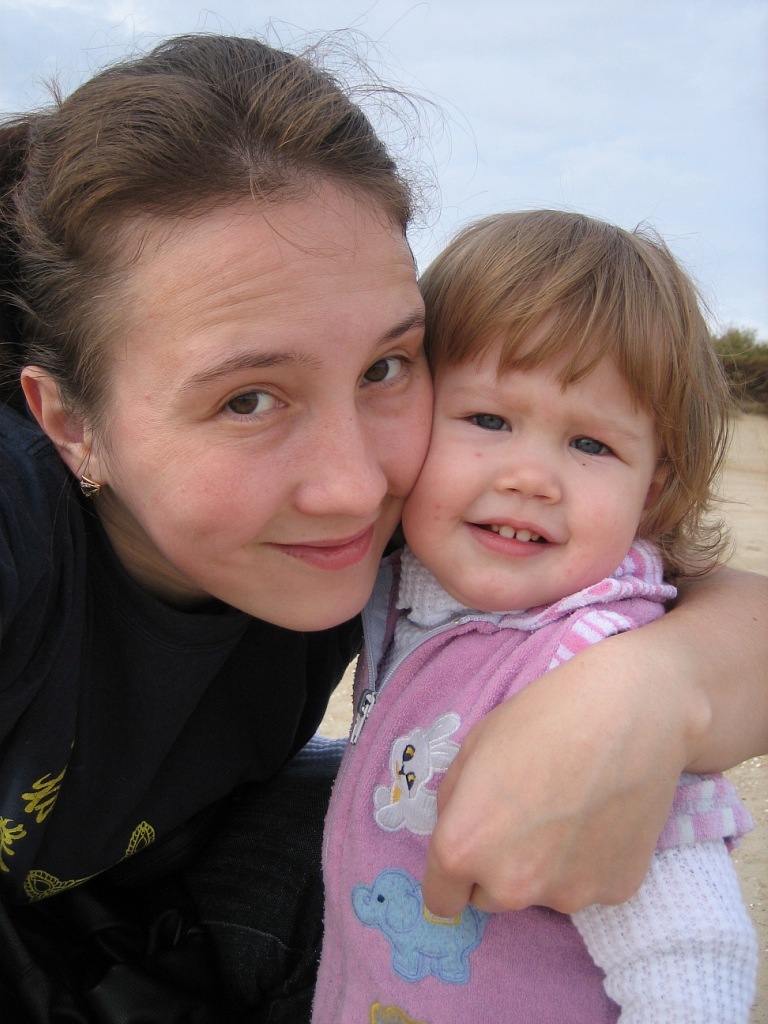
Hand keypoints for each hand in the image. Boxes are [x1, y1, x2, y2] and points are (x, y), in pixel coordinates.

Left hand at [421, 637, 689, 917]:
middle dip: (497, 866)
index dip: (449, 877)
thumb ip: (453, 803)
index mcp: (464, 848)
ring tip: (569, 807)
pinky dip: (588, 861)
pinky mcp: (616, 892)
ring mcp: (569, 895)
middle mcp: (512, 887)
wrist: (630, 711)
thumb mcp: (472, 747)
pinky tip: (601, 815)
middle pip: (490, 896)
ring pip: (540, 893)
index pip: (441, 900)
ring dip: (544, 866)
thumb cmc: (542, 718)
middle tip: (525, 813)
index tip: (467, 857)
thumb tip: (457, 831)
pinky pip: (586, 883)